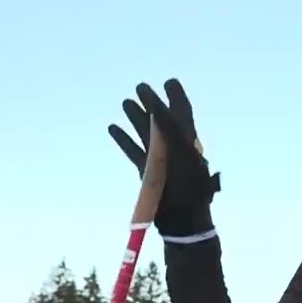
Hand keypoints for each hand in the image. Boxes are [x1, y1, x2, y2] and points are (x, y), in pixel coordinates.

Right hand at [107, 80, 221, 237]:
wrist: (183, 220)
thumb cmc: (188, 186)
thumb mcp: (183, 153)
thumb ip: (172, 129)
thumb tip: (158, 106)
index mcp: (188, 142)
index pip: (183, 113)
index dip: (177, 97)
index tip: (169, 82)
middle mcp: (173, 148)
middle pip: (161, 120)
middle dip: (152, 103)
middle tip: (141, 86)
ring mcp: (159, 160)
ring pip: (145, 133)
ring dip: (136, 117)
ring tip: (126, 101)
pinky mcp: (146, 172)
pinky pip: (133, 151)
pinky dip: (123, 139)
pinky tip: (113, 128)